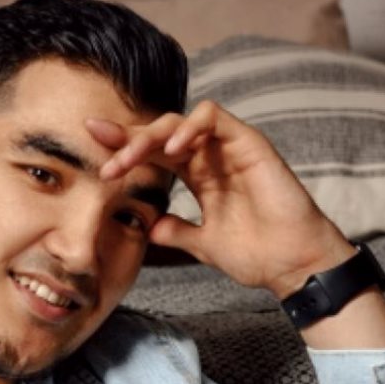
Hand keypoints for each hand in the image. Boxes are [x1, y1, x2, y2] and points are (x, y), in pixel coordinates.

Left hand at [87, 101, 354, 298]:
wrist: (291, 265)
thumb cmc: (257, 254)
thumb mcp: (202, 244)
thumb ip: (176, 231)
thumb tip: (147, 227)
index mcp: (199, 175)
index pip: (154, 153)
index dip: (125, 149)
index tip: (93, 152)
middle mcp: (211, 157)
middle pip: (160, 133)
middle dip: (127, 138)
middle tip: (101, 150)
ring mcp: (229, 148)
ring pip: (181, 121)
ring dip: (150, 135)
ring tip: (128, 158)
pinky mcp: (249, 143)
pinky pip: (214, 118)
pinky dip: (189, 127)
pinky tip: (171, 148)